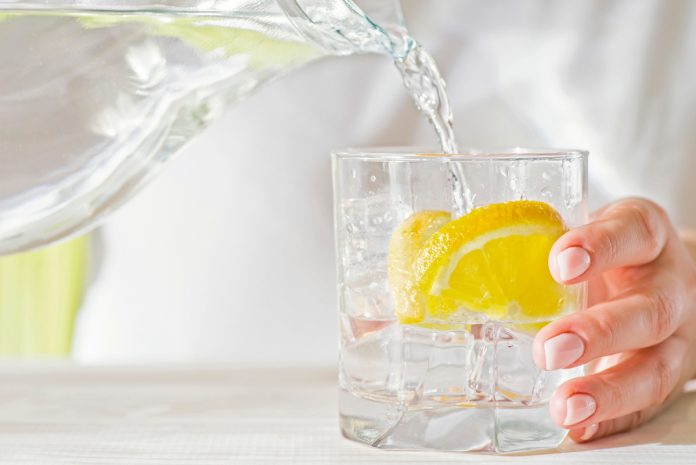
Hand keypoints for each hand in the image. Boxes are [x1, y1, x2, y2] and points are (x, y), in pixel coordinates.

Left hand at [533, 198, 695, 441]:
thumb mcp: (577, 234)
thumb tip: (438, 256)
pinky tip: (580, 427)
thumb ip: (527, 242)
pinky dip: (613, 418)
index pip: (632, 233)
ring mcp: (673, 334)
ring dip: (608, 388)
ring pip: (656, 365)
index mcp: (642, 236)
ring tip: (565, 405)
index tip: (560, 264)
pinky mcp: (664, 372)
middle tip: (549, 350)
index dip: (601, 246)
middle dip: (599, 332)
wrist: (653, 273)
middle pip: (649, 309)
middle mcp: (666, 284)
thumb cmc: (601, 252)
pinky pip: (648, 403)